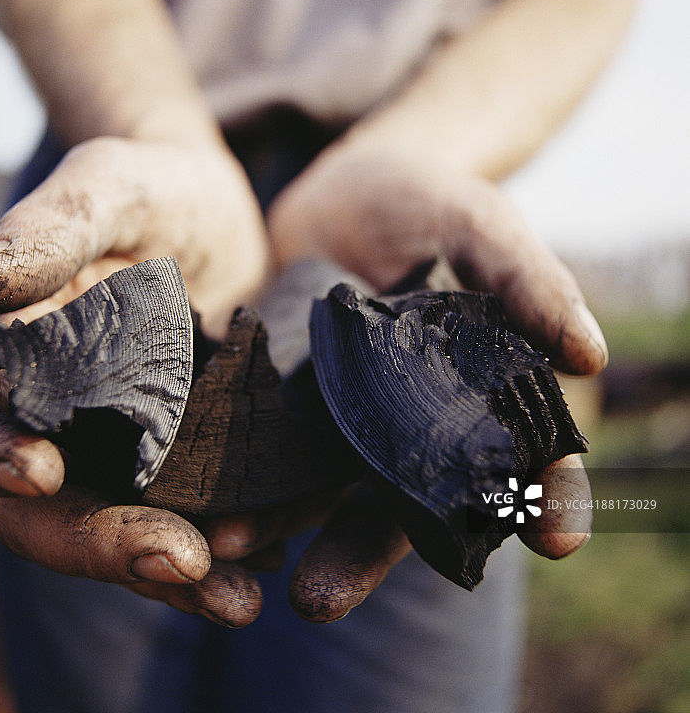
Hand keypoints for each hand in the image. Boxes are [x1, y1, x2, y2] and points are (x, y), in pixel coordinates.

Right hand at [0, 135, 270, 626]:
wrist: (213, 211)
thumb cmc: (145, 187)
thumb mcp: (105, 189)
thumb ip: (46, 233)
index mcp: (1, 363)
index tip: (42, 469)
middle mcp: (52, 421)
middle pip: (43, 511)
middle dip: (103, 543)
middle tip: (181, 560)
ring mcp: (120, 447)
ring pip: (122, 531)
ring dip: (175, 573)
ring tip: (240, 594)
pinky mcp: (185, 455)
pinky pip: (192, 516)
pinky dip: (226, 544)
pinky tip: (271, 556)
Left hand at [265, 129, 598, 619]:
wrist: (340, 184)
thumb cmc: (428, 200)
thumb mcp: (477, 222)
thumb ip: (526, 279)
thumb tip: (588, 353)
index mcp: (473, 396)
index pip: (518, 458)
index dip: (540, 496)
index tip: (553, 536)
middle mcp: (407, 425)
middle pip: (396, 502)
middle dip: (361, 553)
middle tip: (320, 599)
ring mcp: (340, 417)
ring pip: (314, 486)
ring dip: (274, 523)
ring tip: (230, 548)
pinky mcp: (284, 397)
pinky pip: (258, 442)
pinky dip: (231, 469)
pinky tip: (195, 491)